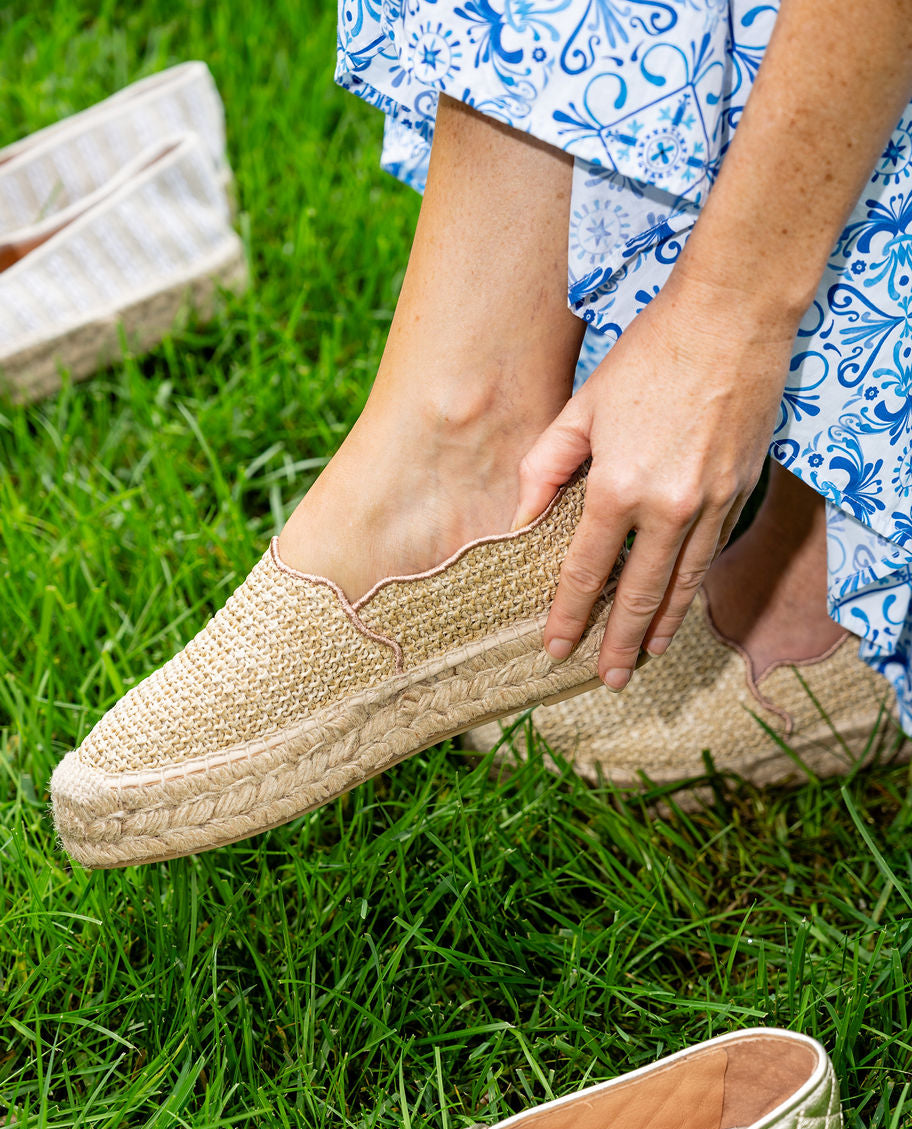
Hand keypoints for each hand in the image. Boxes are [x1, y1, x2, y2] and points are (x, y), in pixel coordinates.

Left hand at [516, 278, 796, 687]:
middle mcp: (667, 507)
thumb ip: (545, 470)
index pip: (585, 572)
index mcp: (617, 486)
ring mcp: (710, 503)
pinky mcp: (739, 492)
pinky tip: (679, 607)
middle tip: (608, 679)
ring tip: (645, 659)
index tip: (556, 648)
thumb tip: (518, 524)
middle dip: (620, 643)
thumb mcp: (582, 409)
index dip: (569, 616)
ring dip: (662, 627)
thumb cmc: (649, 355)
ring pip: (682, 583)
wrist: (732, 317)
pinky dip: (692, 589)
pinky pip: (709, 555)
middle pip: (638, 594)